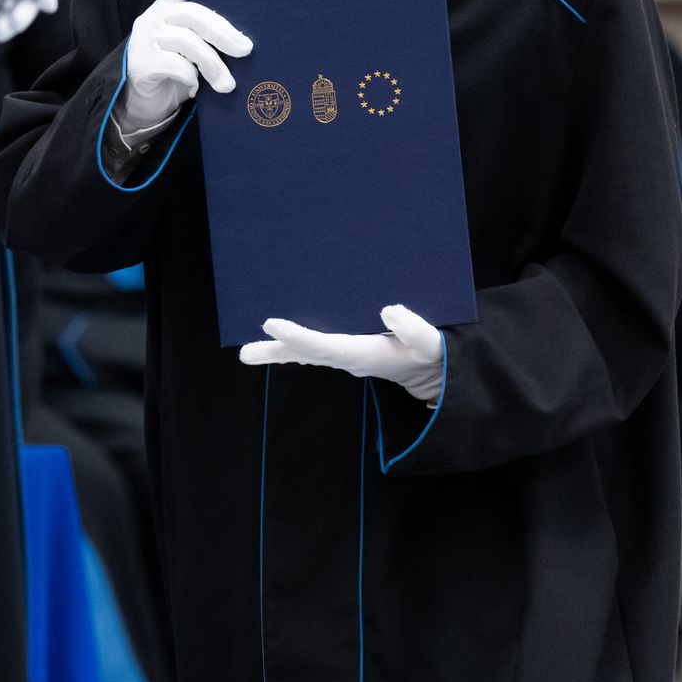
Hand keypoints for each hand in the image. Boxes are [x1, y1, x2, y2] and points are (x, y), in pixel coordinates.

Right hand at [118, 0, 252, 132]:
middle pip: (193, 13)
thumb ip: (205, 38)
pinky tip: (195, 88)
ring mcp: (144, 39)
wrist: (138, 103)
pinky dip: (191, 77)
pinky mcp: (140, 62)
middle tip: (245, 49)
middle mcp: (152, 17)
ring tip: (227, 85)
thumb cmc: (171, 73)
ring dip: (213, 64)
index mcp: (166, 7)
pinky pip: (175, 65)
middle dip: (223, 32)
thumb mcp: (190, 49)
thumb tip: (244, 42)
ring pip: (187, 42)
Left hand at [238, 304, 444, 403]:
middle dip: (275, 351)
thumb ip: (414, 328)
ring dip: (279, 350)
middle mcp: (350, 357)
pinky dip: (296, 343)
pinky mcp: (350, 351)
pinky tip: (279, 338)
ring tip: (248, 352)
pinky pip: (316, 350)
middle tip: (244, 353)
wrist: (437, 372)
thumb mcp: (432, 342)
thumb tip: (388, 309)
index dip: (297, 336)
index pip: (324, 346)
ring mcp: (348, 356)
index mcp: (364, 353)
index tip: (271, 324)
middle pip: (305, 355)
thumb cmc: (434, 354)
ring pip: (307, 354)